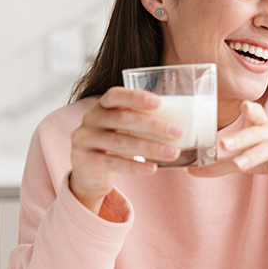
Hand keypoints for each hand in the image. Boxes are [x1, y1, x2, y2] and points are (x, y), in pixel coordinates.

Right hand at [69, 87, 183, 213]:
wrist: (89, 173)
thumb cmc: (116, 144)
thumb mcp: (125, 129)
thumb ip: (144, 121)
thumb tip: (184, 124)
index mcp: (103, 106)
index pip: (115, 95)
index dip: (136, 97)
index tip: (159, 102)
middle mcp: (91, 119)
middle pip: (123, 119)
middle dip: (153, 126)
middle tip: (178, 133)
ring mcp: (84, 139)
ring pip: (120, 142)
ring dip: (150, 148)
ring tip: (173, 153)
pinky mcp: (82, 160)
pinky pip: (111, 162)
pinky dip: (134, 166)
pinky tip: (152, 168)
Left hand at [188, 101, 267, 212]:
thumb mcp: (249, 157)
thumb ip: (221, 164)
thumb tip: (189, 170)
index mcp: (263, 128)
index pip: (256, 116)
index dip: (250, 111)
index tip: (243, 106)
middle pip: (258, 134)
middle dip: (241, 139)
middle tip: (222, 145)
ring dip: (255, 155)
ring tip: (238, 165)